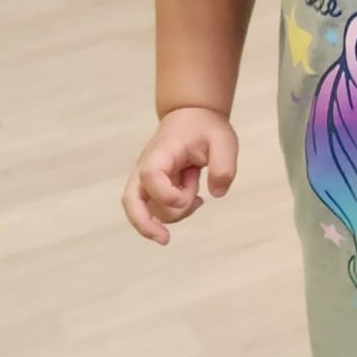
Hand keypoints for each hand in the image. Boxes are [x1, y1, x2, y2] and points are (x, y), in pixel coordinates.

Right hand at [123, 109, 237, 245]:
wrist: (191, 116)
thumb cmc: (206, 128)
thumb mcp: (224, 141)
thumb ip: (224, 167)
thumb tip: (217, 194)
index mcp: (161, 153)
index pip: (150, 177)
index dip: (167, 194)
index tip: (194, 196)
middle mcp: (146, 167)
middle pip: (131, 200)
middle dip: (145, 224)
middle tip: (165, 240)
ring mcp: (146, 179)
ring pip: (149, 210)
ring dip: (177, 211)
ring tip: (197, 189)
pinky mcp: (152, 188)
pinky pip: (156, 210)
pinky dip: (175, 212)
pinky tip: (194, 200)